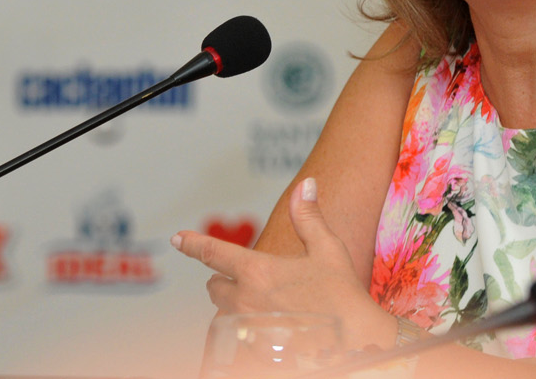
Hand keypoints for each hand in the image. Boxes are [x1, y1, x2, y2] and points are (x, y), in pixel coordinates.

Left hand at [173, 177, 394, 348]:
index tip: (177, 239)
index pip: (213, 253)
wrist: (358, 343)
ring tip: (264, 304)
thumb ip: (308, 217)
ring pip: (225, 312)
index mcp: (257, 272)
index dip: (192, 244)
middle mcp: (246, 300)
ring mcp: (249, 328)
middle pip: (214, 287)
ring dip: (235, 305)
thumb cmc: (343, 295)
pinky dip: (248, 329)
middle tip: (250, 280)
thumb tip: (305, 185)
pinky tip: (271, 327)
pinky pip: (239, 336)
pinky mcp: (255, 349)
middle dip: (224, 280)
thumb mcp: (327, 250)